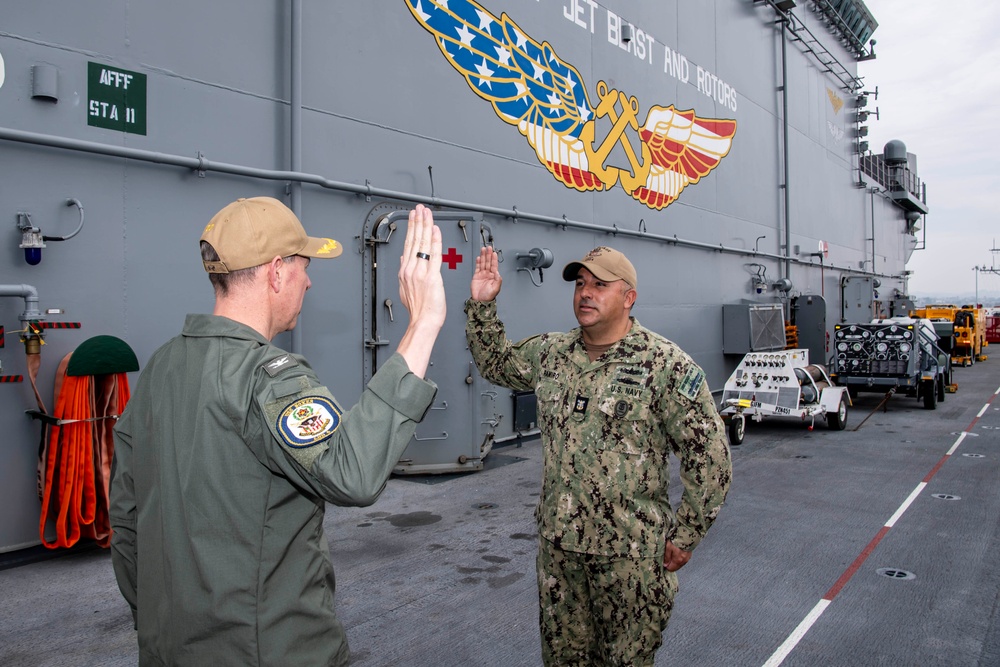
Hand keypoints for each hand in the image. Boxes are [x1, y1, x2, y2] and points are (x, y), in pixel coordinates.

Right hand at [398, 204, 445, 330]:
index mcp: (405, 271)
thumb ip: (404, 272)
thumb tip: (403, 259)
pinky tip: (435, 230)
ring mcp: (421, 272)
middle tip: (419, 208)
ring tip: (427, 213)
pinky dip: (435, 241)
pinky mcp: (432, 276)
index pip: (409, 244)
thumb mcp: (404, 289)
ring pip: (423, 244)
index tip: (414, 216)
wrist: (423, 321)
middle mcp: (411, 269)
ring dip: (426, 226)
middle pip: (414, 240)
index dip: (412, 228)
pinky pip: (434, 255)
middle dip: (418, 221)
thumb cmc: (418, 309)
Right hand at [470, 246, 501, 301]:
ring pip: (483, 263)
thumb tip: (498, 273)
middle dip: (488, 254)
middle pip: (488, 262)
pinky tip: (479, 257)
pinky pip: (477, 267)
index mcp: (494, 276)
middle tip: (488, 248)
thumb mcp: (495, 289)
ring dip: (483, 256)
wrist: (480, 301)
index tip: (494, 253)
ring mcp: (482, 274)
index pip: (494, 265)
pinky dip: (478, 262)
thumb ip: (498, 280)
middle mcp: (488, 274)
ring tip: (483, 249)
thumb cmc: (488, 296)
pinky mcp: (476, 276)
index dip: (494, 259)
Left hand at [663, 540, 691, 571]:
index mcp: (678, 560)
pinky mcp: (689, 554)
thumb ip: (667, 557)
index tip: (663, 561)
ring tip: (671, 554)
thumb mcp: (668, 547)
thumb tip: (665, 565)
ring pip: (679, 564)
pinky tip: (677, 553)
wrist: (686, 533)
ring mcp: (687, 558)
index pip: (671, 569)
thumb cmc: (676, 539)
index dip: (666, 566)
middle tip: (667, 557)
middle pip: (676, 567)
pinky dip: (679, 558)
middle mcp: (683, 561)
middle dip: (671, 564)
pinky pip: (683, 560)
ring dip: (675, 561)